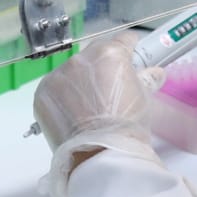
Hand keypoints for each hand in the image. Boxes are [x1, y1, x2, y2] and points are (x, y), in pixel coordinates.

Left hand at [32, 30, 159, 185]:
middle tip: (110, 87)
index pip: (122, 40)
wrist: (99, 155)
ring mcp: (58, 75)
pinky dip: (63, 97)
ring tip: (88, 106)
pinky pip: (55, 88)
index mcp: (109, 54)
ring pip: (72, 71)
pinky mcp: (42, 93)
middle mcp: (80, 59)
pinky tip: (72, 114)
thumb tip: (154, 73)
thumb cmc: (128, 127)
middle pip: (94, 54)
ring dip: (80, 82)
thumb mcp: (143, 98)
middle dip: (103, 66)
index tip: (131, 57)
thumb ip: (145, 79)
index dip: (129, 48)